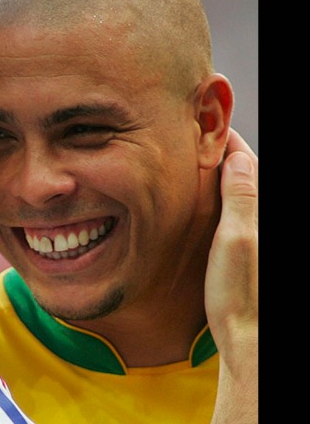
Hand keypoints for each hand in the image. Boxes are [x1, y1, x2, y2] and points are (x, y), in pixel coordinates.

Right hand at [207, 128, 257, 423]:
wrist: (247, 338)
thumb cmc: (240, 294)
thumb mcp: (236, 238)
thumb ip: (240, 195)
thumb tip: (237, 156)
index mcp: (260, 212)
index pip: (246, 162)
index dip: (228, 141)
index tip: (209, 123)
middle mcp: (260, 223)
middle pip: (245, 175)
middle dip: (225, 154)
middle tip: (200, 137)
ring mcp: (253, 238)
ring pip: (241, 194)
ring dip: (223, 175)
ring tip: (200, 162)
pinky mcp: (245, 252)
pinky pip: (235, 212)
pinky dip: (221, 197)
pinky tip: (205, 201)